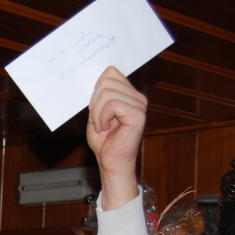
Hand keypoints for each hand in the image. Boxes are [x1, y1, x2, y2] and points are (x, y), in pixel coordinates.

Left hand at [86, 66, 146, 209]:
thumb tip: (100, 77)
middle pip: (106, 80)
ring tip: (103, 126)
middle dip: (95, 102)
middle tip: (99, 120)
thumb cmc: (104, 141)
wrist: (110, 162)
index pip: (110, 72)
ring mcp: (140, 105)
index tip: (97, 109)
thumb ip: (99, 94)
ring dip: (97, 113)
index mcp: (129, 94)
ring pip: (107, 93)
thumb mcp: (96, 112)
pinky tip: (106, 128)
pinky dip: (102, 117)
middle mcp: (137, 97)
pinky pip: (111, 104)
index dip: (96, 90)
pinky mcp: (138, 114)